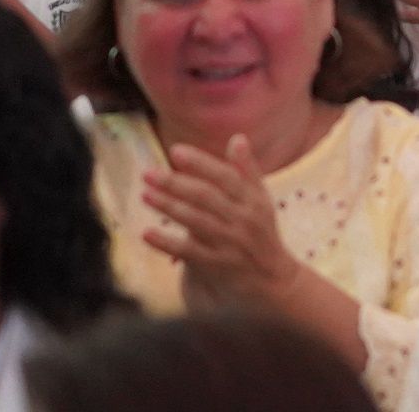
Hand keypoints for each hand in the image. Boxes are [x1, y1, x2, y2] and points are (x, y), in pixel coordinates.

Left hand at [139, 137, 301, 310]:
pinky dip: (166, 242)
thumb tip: (237, 138)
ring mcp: (230, 242)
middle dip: (175, 183)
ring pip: (195, 220)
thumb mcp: (261, 200)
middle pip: (206, 196)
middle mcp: (243, 219)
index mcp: (254, 200)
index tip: (175, 151)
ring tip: (145, 195)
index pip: (226, 176)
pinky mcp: (217, 265)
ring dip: (168, 207)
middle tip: (148, 173)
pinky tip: (146, 233)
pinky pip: (188, 251)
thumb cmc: (261, 234)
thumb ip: (247, 171)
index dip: (200, 163)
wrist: (273, 280)